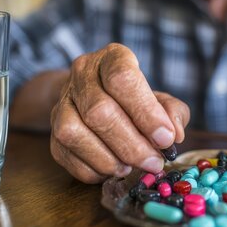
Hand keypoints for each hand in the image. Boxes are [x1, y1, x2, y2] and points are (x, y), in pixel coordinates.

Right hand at [50, 43, 189, 183]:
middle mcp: (81, 74)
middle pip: (99, 111)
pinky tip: (113, 169)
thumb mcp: (160, 98)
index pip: (122, 79)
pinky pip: (65, 154)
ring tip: (131, 167)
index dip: (145, 112)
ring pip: (74, 132)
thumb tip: (174, 134)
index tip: (165, 138)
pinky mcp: (52, 129)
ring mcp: (62, 101)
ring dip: (108, 159)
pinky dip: (92, 169)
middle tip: (153, 163)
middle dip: (131, 144)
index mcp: (112, 58)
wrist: (94, 96)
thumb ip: (172, 112)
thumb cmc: (134, 98)